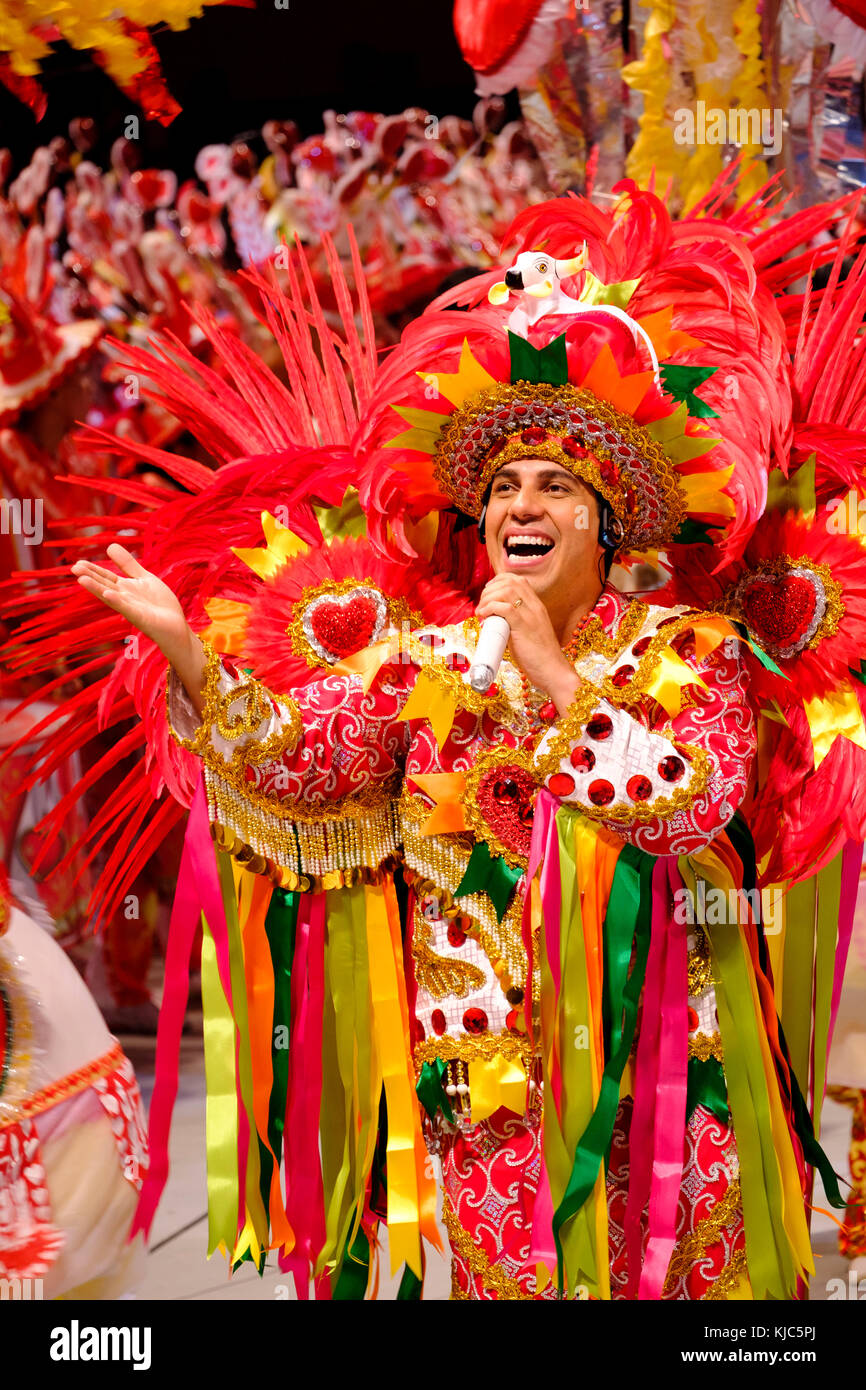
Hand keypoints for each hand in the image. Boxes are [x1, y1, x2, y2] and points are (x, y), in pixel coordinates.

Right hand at [72, 544, 205, 709]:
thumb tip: (110, 546)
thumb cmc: (159, 604)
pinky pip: (128, 609)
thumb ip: (128, 565)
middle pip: (105, 585)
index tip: (77, 563)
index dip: (92, 570)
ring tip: (81, 580)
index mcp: (124, 588)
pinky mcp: (141, 618)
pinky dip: (118, 601)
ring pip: (112, 597)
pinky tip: (108, 594)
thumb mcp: (143, 578)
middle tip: (74, 568)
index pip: (105, 577)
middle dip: (90, 578)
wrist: (175, 625)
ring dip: (97, 589)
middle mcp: (124, 598)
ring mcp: (132, 609)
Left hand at [475, 574, 579, 714]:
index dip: (498, 582)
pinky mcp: (524, 626)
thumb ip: (515, 623)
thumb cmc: (540, 658)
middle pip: (509, 581)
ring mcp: (531, 615)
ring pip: (506, 591)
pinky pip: (504, 608)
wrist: (554, 672)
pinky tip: (484, 616)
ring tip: (481, 612)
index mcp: (537, 606)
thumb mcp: (529, 633)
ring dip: (488, 598)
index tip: (487, 594)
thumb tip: (495, 621)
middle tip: (482, 605)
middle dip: (489, 590)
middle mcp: (535, 606)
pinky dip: (490, 608)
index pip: (517, 580)